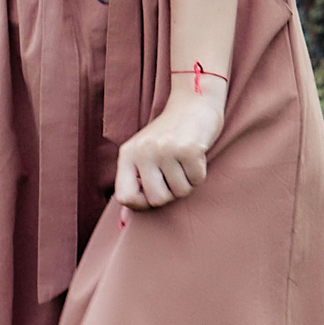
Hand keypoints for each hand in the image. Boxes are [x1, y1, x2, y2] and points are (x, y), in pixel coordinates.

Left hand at [114, 89, 225, 209]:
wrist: (194, 102)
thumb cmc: (169, 134)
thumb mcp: (145, 153)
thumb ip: (134, 183)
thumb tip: (123, 222)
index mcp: (128, 154)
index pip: (125, 197)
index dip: (141, 204)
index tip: (153, 194)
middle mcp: (144, 152)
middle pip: (156, 199)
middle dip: (170, 193)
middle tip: (174, 176)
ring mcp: (166, 150)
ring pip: (180, 192)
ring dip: (187, 182)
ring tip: (185, 162)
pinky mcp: (189, 148)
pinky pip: (197, 179)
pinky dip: (200, 173)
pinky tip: (196, 156)